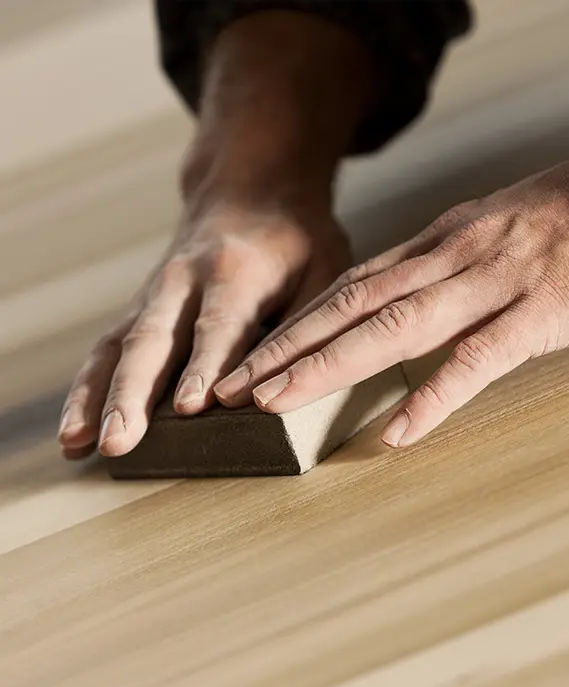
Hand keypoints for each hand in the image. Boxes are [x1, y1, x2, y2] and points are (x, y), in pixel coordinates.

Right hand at [57, 8, 371, 458]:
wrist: (250, 189)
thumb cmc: (295, 238)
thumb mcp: (323, 268)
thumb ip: (304, 324)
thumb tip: (280, 388)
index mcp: (237, 270)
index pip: (219, 325)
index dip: (205, 366)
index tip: (189, 408)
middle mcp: (183, 280)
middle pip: (152, 340)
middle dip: (132, 394)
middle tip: (119, 441)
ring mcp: (155, 294)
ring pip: (118, 347)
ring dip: (95, 398)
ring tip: (77, 444)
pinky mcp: (141, 308)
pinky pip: (108, 349)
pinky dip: (87, 389)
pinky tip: (74, 429)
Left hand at [215, 147, 568, 446]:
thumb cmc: (563, 216)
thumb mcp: (486, 231)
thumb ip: (440, 265)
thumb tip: (396, 297)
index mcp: (436, 244)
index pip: (347, 287)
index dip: (294, 325)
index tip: (251, 356)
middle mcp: (448, 260)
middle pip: (349, 307)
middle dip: (285, 348)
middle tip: (234, 386)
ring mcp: (490, 286)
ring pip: (392, 328)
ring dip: (327, 366)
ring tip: (275, 402)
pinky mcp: (537, 314)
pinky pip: (476, 360)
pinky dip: (433, 398)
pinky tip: (395, 435)